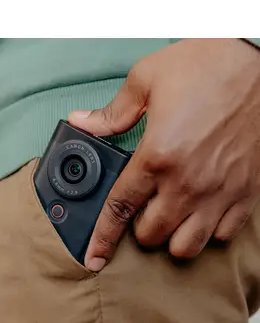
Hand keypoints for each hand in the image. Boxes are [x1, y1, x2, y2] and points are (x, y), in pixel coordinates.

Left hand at [68, 38, 259, 271]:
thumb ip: (111, 113)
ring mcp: (220, 191)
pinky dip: (207, 231)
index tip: (93, 257)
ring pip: (187, 246)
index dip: (102, 238)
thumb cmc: (206, 65)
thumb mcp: (147, 79)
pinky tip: (200, 210)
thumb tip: (80, 123)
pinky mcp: (246, 192)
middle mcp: (188, 182)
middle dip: (138, 228)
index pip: (120, 210)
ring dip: (171, 237)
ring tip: (169, 215)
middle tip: (140, 209)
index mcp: (157, 156)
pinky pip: (224, 234)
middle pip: (152, 235)